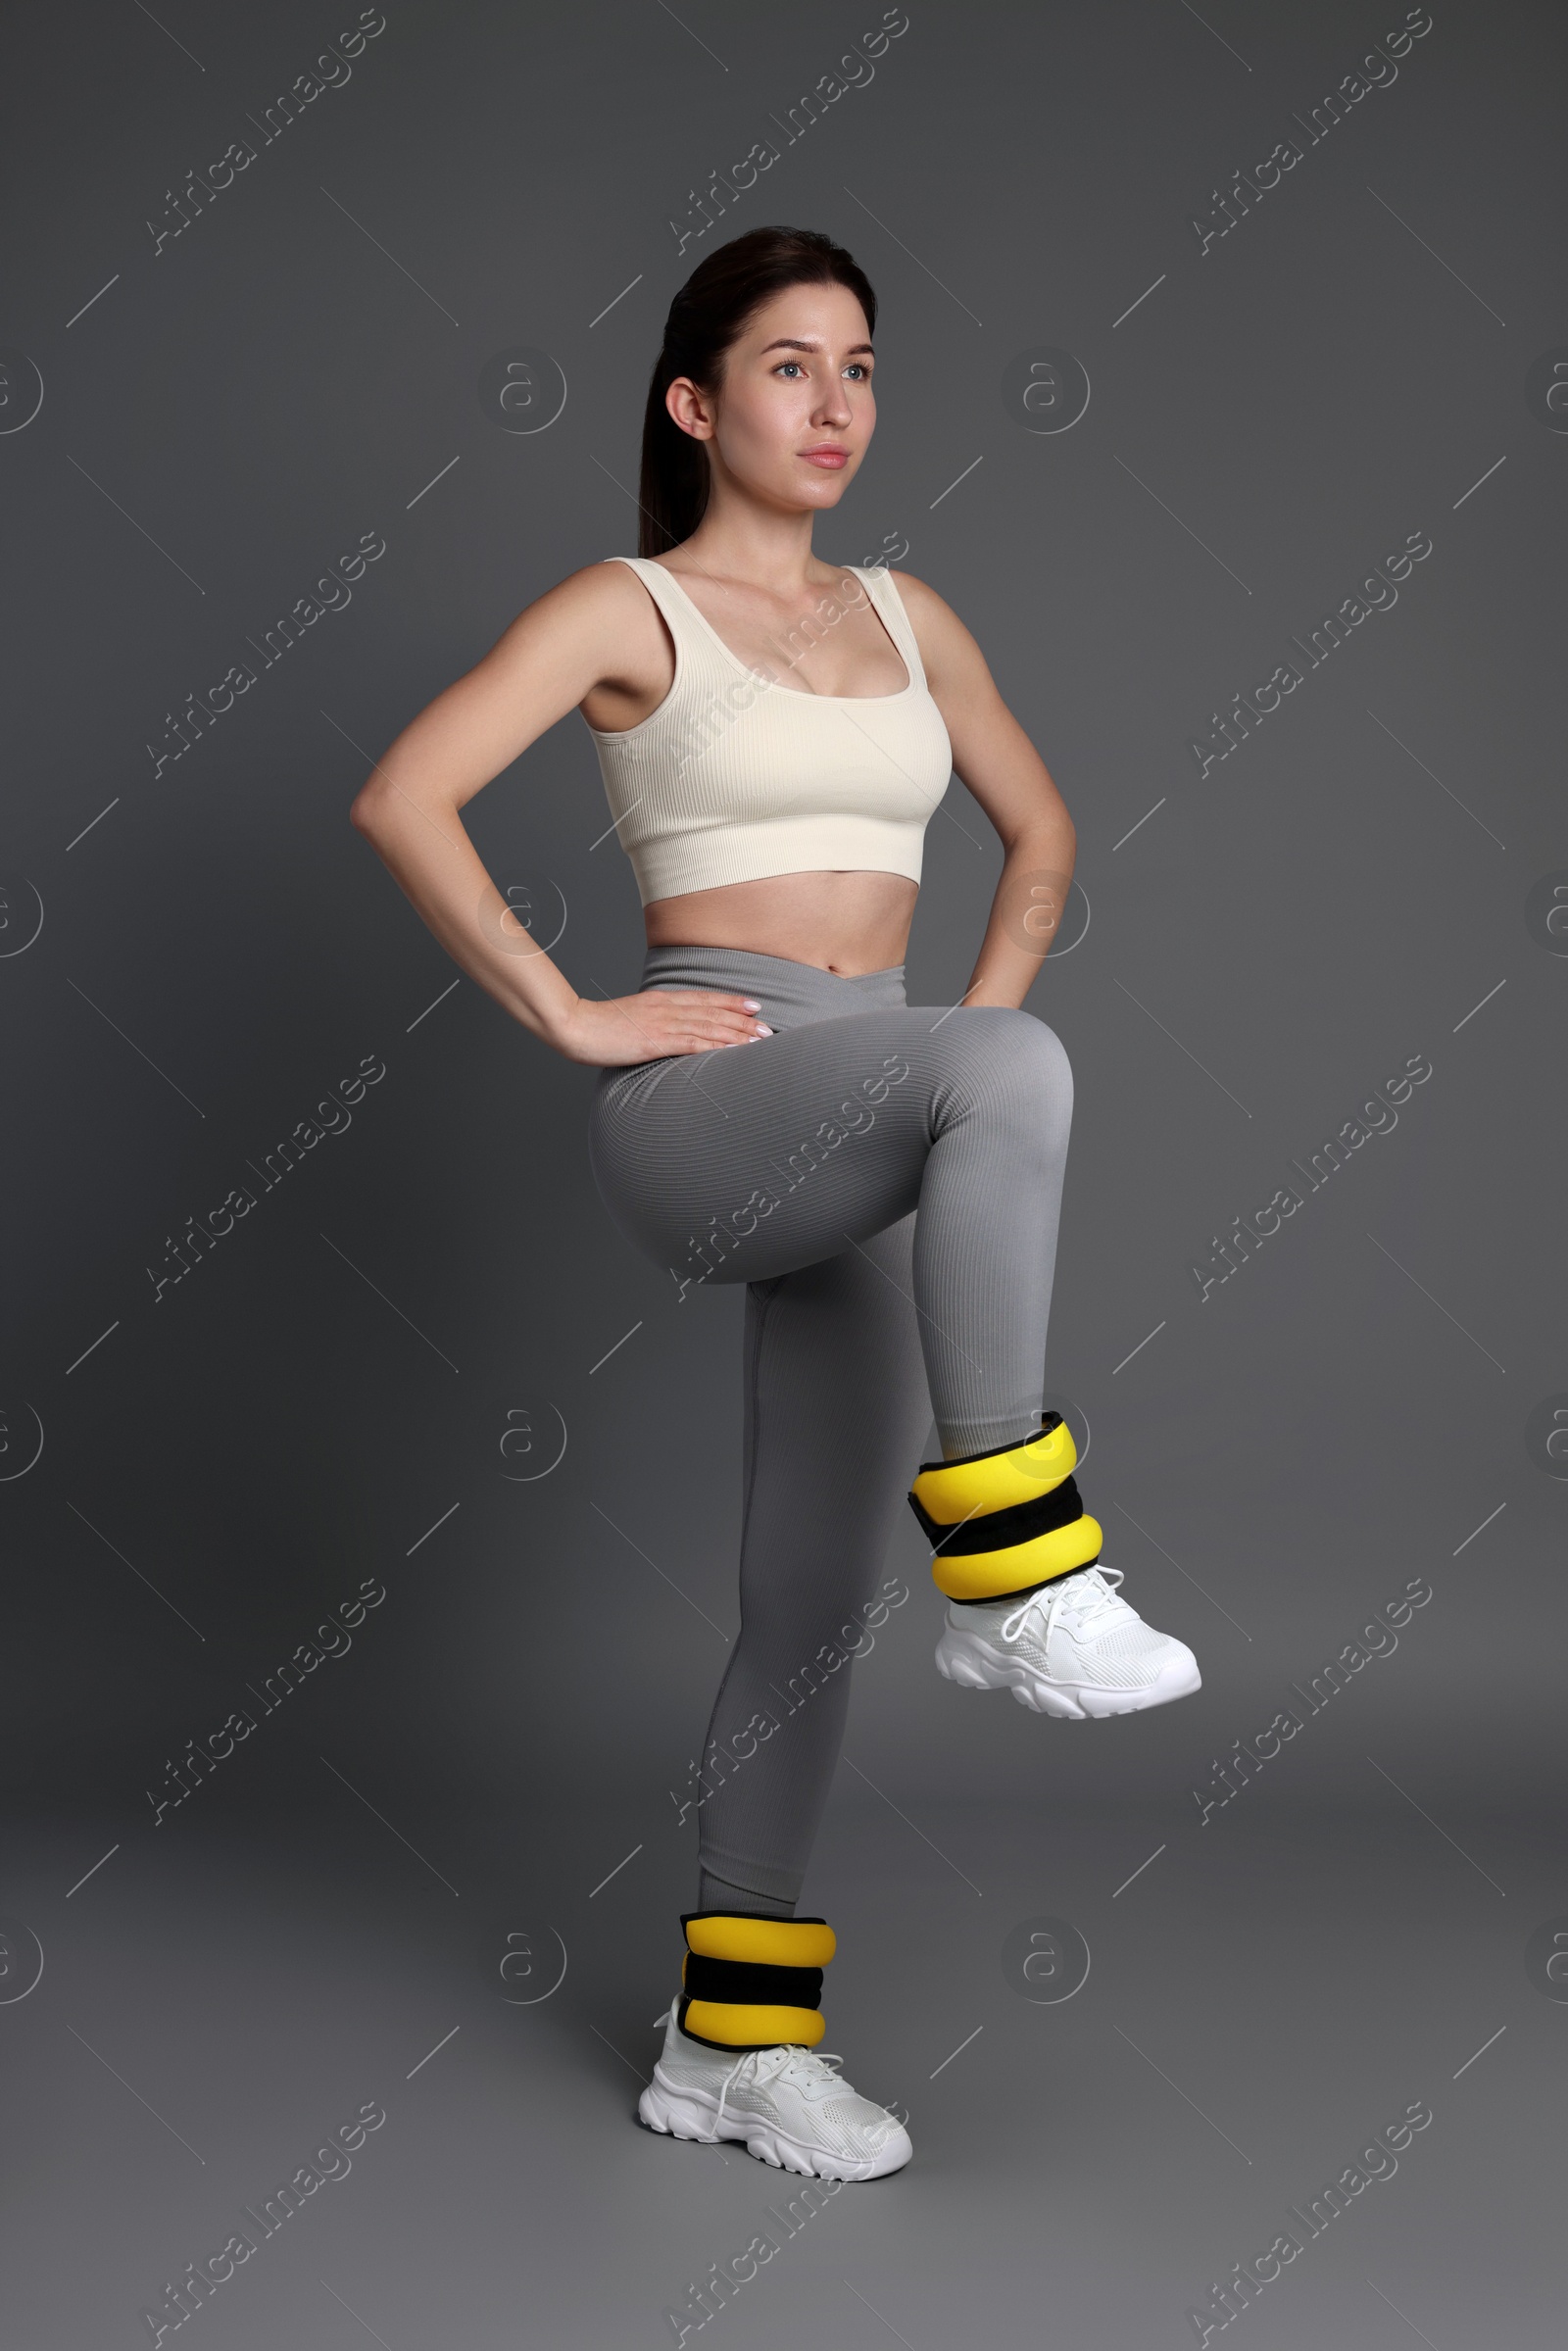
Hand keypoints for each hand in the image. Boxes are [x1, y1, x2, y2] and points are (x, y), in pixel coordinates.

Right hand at [551, 987, 773, 1067]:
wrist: (576, 1027)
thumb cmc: (600, 1026)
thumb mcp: (633, 1017)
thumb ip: (655, 1020)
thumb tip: (670, 1031)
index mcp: (661, 1000)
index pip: (704, 999)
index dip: (731, 1001)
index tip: (753, 1005)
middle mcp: (667, 1008)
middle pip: (713, 1012)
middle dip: (743, 1020)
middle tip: (767, 1027)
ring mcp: (663, 1024)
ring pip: (709, 1026)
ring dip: (737, 1034)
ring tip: (760, 1040)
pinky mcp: (656, 1041)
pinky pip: (693, 1043)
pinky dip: (717, 1046)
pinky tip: (733, 1051)